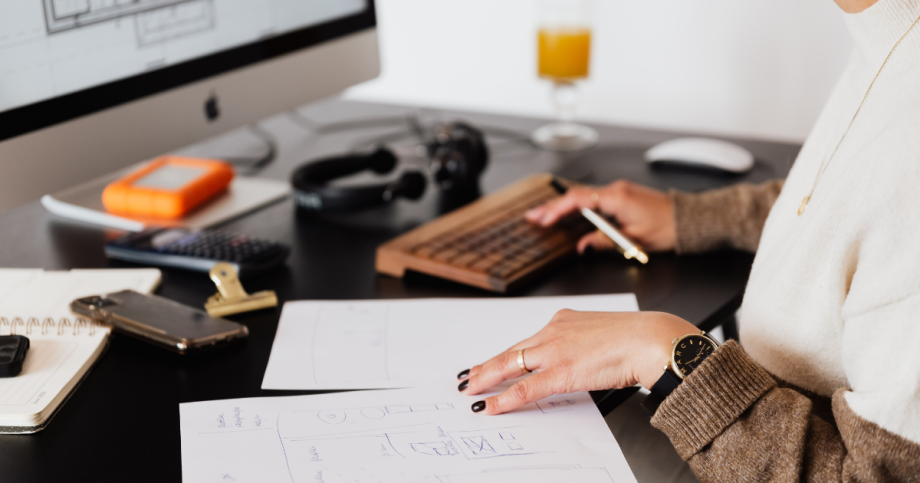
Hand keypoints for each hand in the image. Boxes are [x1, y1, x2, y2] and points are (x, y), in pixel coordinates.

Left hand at [457, 309, 696, 414]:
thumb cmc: (635, 339)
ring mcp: (555, 350)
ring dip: (488, 379)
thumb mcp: (601, 335)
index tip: (492, 361)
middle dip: (488, 366)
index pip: (527, 341)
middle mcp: (554, 331)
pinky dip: (505, 398)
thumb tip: (578, 361)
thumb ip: (583, 345)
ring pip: (511, 365)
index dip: (507, 354)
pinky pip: (525, 388)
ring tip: (472, 390)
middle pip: (512, 351)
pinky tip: (491, 405)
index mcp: (564, 320)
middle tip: (469, 376)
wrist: (649, 339)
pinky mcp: (561, 371)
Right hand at [525, 180, 676, 252]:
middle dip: (553, 207)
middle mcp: (616, 190)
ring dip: (563, 206)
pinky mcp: (621, 195)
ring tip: (544, 215)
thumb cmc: (668, 227)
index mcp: (617, 198)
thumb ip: (604, 241)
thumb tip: (582, 246)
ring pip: (583, 196)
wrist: (688, 219)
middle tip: (533, 215)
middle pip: (576, 196)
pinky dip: (577, 205)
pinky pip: (593, 198)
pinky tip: (567, 212)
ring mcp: (618, 191)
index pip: (579, 200)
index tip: (543, 219)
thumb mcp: (634, 240)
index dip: (558, 210)